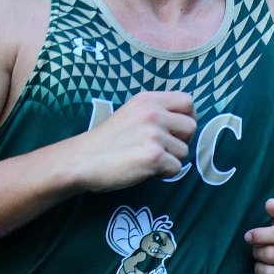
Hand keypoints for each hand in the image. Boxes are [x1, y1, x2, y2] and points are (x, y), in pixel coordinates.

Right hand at [78, 91, 196, 190]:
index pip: (187, 101)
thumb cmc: (107, 142)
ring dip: (170, 160)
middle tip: (161, 149)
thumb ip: (156, 113)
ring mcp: (154, 134)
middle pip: (191, 127)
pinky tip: (144, 170)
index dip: (187, 118)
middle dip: (181, 141)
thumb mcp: (131, 114)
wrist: (82, 160)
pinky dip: (163, 174)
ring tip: (146, 160)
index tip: (176, 131)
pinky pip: (176, 169)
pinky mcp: (154, 156)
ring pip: (184, 151)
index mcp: (148, 100)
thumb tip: (185, 123)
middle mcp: (153, 113)